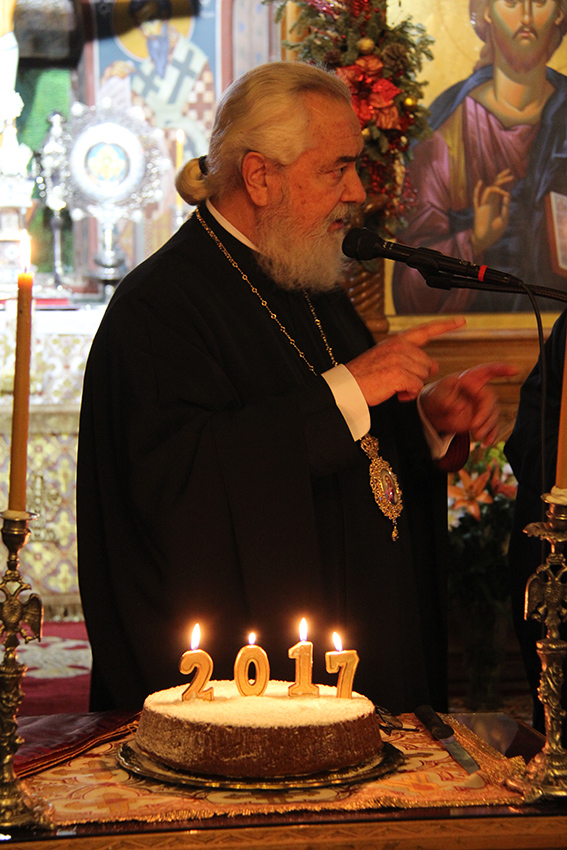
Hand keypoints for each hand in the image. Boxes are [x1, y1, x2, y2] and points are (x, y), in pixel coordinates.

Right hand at [346, 317, 465, 407]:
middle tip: (396, 380)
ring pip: (423, 376)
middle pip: (427, 363)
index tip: (461, 321)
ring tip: (393, 386)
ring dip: (411, 386)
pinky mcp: (399, 374)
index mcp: (397, 341)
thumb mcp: (387, 360)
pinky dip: (408, 394)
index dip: (445, 326)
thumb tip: (435, 365)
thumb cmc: (365, 376)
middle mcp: (400, 347)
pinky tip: (396, 393)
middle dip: (417, 375)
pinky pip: (417, 387)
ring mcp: (400, 360)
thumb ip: (410, 358)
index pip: (425, 330)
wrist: (348, 386)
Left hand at [420, 362, 519, 444]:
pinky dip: (491, 434)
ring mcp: (482, 405)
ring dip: (487, 426)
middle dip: (485, 414)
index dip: (502, 369)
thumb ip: (447, 400)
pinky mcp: (482, 418)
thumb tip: (460, 408)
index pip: (488, 370)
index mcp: (470, 379)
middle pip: (490, 399)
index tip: (515, 371)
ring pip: (493, 414)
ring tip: (476, 436)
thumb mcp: (437, 395)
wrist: (433, 412)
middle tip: (474, 426)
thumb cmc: (436, 397)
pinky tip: (486, 443)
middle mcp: (479, 390)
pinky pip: (492, 426)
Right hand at [471, 170, 512, 255]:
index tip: (511, 177)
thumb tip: (507, 194)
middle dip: (501, 178)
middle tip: (508, 171)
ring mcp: (484, 205)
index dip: (505, 182)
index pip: (501, 190)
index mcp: (497, 204)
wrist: (486, 239)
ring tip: (505, 182)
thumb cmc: (495, 231)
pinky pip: (476, 199)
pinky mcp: (478, 210)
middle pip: (495, 186)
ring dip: (497, 185)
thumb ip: (505, 207)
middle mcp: (490, 202)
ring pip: (488, 190)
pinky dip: (478, 191)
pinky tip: (481, 183)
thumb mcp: (504, 218)